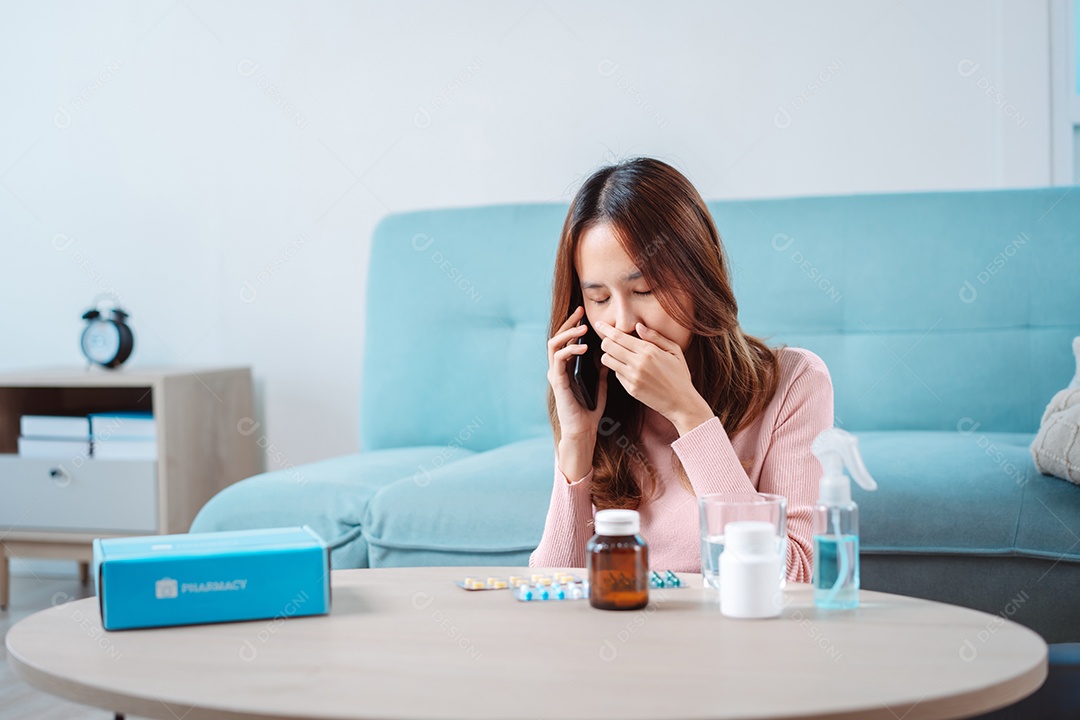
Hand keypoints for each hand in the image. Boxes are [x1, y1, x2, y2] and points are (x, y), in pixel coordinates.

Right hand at [547, 306, 610, 441]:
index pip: (566, 340)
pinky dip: (570, 350)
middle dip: (568, 323)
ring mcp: (556, 374)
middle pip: (558, 337)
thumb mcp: (600, 387)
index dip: (573, 325)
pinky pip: (559, 359)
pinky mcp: (557, 381)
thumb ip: (601, 372)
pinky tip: (583, 348)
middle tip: (580, 313)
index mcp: (567, 368)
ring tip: (583, 329)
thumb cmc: (589, 411)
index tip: (583, 314)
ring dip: (568, 334)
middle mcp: (558, 368)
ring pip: (555, 344)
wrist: (583, 431)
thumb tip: (608, 356)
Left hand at [595, 319, 713, 434]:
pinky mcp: (630, 389)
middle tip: (609, 340)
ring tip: (618, 354)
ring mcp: (632, 377)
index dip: (606, 329)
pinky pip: (616, 374)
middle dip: (605, 341)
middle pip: (608, 346)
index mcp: (649, 351)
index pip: (619, 336)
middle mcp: (638, 363)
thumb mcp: (674, 350)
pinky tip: (629, 369)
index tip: (599, 324)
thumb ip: (654, 336)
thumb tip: (638, 326)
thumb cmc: (679, 375)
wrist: (681, 402)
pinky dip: (618, 369)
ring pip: (607, 360)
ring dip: (609, 355)